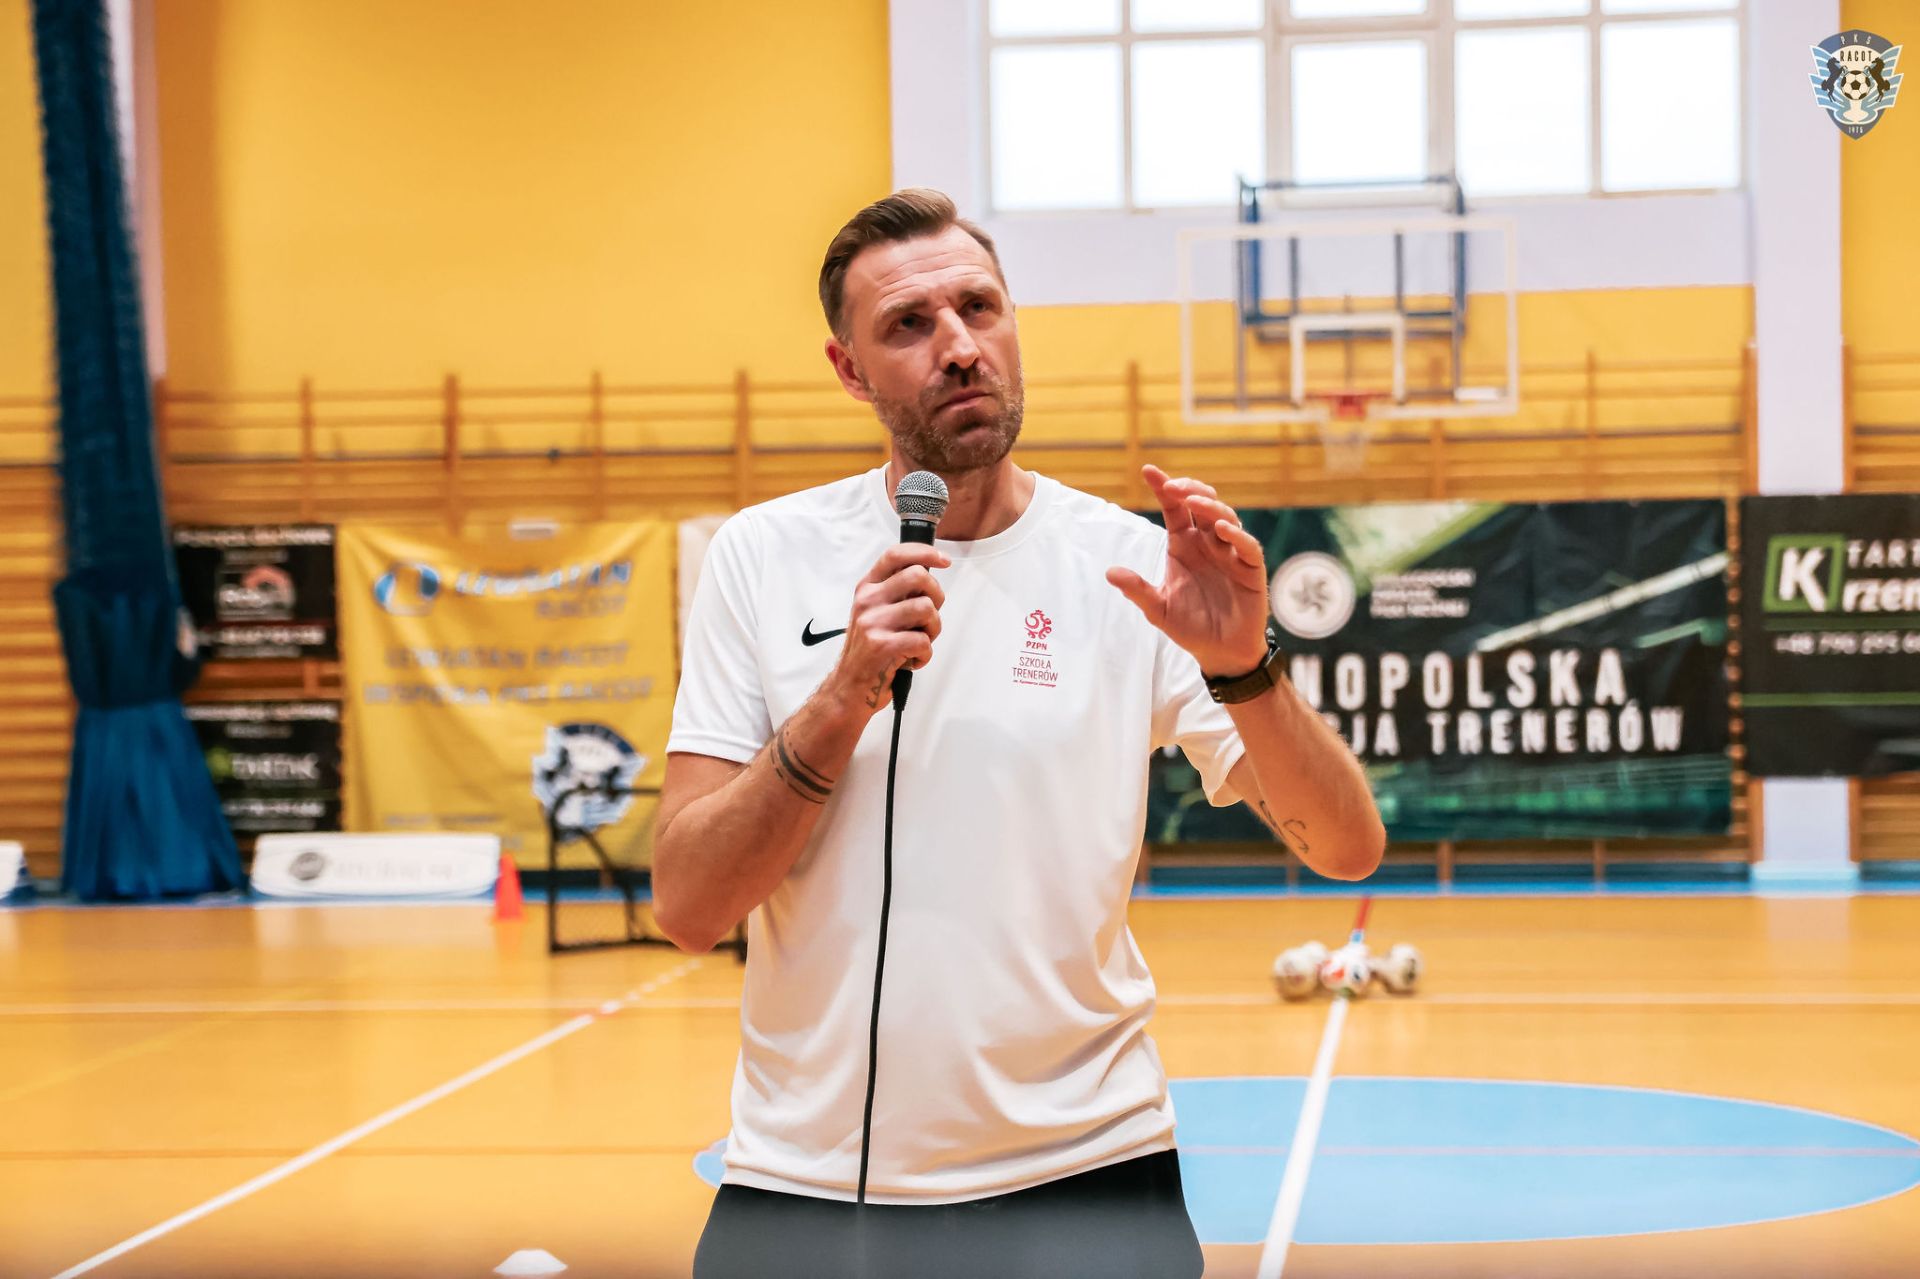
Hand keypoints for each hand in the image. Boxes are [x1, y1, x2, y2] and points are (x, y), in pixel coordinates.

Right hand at [827, 543, 949, 714]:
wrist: (849, 686)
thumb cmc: (869, 650)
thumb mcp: (874, 612)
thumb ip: (896, 593)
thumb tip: (929, 576)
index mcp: (867, 588)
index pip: (896, 555)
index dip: (924, 552)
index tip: (943, 560)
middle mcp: (867, 601)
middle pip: (919, 576)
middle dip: (937, 596)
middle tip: (930, 616)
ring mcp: (873, 622)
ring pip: (926, 608)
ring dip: (934, 629)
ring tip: (921, 642)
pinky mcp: (882, 646)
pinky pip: (923, 641)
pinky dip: (925, 655)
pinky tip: (913, 660)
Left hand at [1106, 464, 1268, 676]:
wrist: (1219, 653)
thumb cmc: (1190, 627)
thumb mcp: (1158, 609)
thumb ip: (1137, 590)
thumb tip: (1110, 573)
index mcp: (1184, 545)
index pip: (1174, 509)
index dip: (1163, 488)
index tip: (1148, 471)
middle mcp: (1208, 543)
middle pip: (1202, 504)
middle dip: (1188, 490)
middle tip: (1172, 487)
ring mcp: (1230, 554)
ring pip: (1225, 518)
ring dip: (1210, 507)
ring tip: (1193, 502)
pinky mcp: (1251, 570)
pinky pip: (1247, 547)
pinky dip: (1237, 535)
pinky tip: (1221, 530)